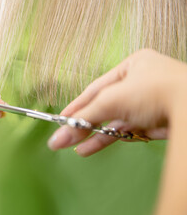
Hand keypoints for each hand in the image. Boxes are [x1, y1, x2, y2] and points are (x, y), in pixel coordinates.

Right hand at [48, 49, 186, 154]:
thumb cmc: (155, 92)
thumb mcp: (112, 100)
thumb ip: (84, 118)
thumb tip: (58, 136)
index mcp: (133, 66)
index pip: (96, 88)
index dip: (77, 105)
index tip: (61, 119)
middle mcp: (141, 83)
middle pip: (105, 105)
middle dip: (84, 123)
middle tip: (64, 137)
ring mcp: (149, 104)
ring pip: (115, 121)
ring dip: (94, 134)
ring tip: (74, 147)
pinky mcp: (155, 123)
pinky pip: (126, 131)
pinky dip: (108, 139)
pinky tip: (89, 148)